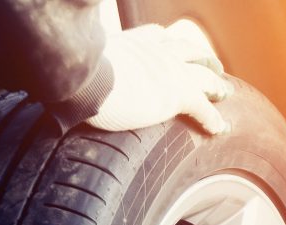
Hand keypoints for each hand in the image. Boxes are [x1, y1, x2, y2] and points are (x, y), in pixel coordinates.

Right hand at [86, 20, 234, 134]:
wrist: (84, 75)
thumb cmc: (72, 72)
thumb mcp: (78, 59)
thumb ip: (80, 65)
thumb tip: (61, 78)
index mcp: (131, 42)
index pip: (155, 36)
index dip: (167, 42)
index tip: (171, 43)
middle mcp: (154, 51)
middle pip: (186, 50)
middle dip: (201, 58)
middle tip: (212, 65)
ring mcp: (169, 70)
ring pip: (202, 74)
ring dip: (215, 83)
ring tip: (224, 91)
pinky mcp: (178, 94)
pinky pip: (203, 107)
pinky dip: (214, 118)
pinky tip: (221, 127)